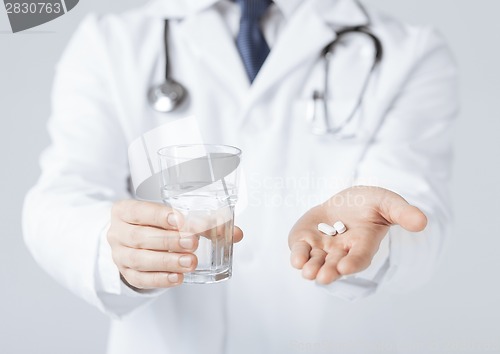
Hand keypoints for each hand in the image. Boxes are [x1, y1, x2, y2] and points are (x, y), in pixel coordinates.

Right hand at [107, 199, 243, 289]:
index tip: (180, 219)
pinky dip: (161, 279)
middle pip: (140, 237)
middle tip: (192, 243)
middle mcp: (118, 233)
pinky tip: (178, 278)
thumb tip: (236, 233)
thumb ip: (202, 223)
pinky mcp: (127, 274)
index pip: (139, 211)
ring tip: (190, 262)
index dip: (159, 216)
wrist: (131, 241)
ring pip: (140, 260)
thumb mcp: (170, 217)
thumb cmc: (154, 224)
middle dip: (169, 240)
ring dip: (167, 261)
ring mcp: (120, 256)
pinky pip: (142, 279)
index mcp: (125, 211)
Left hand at [288, 186, 426, 284]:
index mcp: (363, 245)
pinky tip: (296, 259)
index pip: (359, 257)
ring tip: (308, 272)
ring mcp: (322, 248)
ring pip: (316, 261)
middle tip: (322, 277)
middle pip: (335, 265)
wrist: (345, 202)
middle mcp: (342, 251)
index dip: (353, 263)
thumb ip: (402, 212)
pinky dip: (298, 255)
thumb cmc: (369, 204)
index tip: (345, 267)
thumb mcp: (387, 202)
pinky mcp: (305, 241)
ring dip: (311, 267)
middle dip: (329, 271)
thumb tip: (422, 222)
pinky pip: (300, 250)